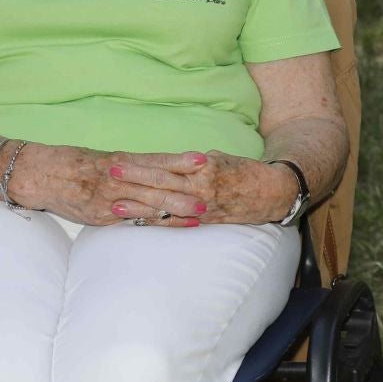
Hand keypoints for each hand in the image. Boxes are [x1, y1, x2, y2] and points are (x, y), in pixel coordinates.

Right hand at [5, 143, 198, 227]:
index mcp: (119, 160)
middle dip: (183, 191)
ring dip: (174, 211)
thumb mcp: (105, 158)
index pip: (155, 160)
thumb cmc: (75, 163)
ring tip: (198, 214)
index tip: (202, 160)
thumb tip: (163, 167)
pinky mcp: (101, 217)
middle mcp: (116, 178)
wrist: (39, 175)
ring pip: (146, 205)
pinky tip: (168, 226)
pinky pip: (131, 220)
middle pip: (155, 184)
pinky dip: (152, 223)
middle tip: (208, 195)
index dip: (179, 160)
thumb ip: (132, 165)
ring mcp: (108, 199)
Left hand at [106, 152, 298, 226]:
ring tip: (115, 205)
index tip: (119, 161)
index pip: (166, 164)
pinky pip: (177, 222)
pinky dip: (158, 222)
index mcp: (203, 166)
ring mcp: (202, 206)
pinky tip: (141, 223)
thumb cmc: (246, 172)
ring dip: (139, 206)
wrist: (273, 192)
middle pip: (161, 183)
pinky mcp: (206, 220)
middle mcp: (200, 186)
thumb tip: (172, 165)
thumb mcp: (220, 158)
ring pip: (165, 206)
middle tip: (109, 176)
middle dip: (134, 180)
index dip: (141, 164)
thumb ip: (194, 163)